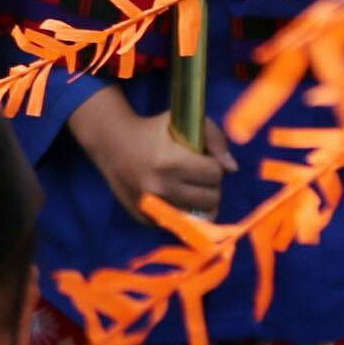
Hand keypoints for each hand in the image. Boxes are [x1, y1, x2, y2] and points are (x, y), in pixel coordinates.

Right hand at [67, 86, 232, 220]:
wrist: (111, 144)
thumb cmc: (152, 130)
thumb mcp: (183, 122)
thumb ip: (215, 138)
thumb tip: (232, 169)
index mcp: (170, 162)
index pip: (215, 173)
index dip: (213, 163)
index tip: (203, 158)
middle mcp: (161, 187)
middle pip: (212, 197)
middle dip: (210, 184)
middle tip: (197, 173)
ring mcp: (152, 206)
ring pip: (200, 214)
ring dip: (200, 199)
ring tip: (190, 186)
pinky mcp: (146, 218)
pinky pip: (181, 222)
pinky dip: (183, 211)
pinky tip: (174, 195)